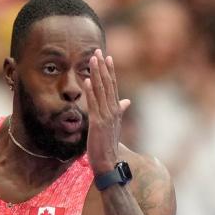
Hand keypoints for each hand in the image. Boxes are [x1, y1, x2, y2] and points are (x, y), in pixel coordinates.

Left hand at [83, 49, 130, 174]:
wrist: (108, 162)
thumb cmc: (108, 145)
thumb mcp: (115, 125)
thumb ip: (120, 111)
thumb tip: (126, 102)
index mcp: (116, 110)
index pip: (114, 86)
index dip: (110, 71)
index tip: (107, 57)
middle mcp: (113, 111)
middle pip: (108, 84)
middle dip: (102, 67)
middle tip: (98, 51)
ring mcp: (106, 117)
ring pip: (101, 91)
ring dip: (96, 74)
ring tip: (92, 59)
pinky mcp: (97, 123)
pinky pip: (94, 104)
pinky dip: (91, 91)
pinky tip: (87, 80)